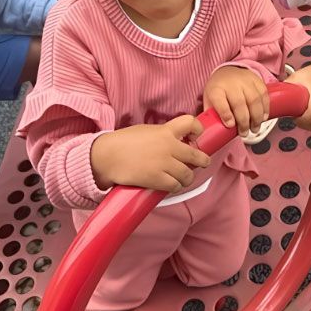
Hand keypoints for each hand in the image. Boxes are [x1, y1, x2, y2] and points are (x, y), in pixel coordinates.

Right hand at [91, 115, 209, 192]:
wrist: (107, 156)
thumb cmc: (123, 142)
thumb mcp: (145, 131)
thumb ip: (162, 134)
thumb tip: (175, 141)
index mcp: (165, 131)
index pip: (191, 123)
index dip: (197, 129)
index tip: (196, 137)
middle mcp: (168, 146)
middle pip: (196, 155)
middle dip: (202, 160)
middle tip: (203, 162)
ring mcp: (164, 163)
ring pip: (188, 174)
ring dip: (187, 178)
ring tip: (183, 178)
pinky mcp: (157, 179)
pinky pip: (175, 185)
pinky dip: (175, 187)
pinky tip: (172, 186)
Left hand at [204, 66, 269, 136]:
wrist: (227, 72)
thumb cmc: (219, 90)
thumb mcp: (209, 100)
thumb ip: (212, 115)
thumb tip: (214, 132)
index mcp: (216, 89)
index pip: (220, 101)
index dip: (226, 114)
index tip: (230, 125)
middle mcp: (231, 83)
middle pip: (239, 103)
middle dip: (244, 121)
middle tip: (245, 133)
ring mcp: (245, 80)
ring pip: (254, 99)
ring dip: (256, 117)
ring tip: (255, 129)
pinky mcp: (257, 80)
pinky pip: (264, 94)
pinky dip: (265, 108)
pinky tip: (263, 118)